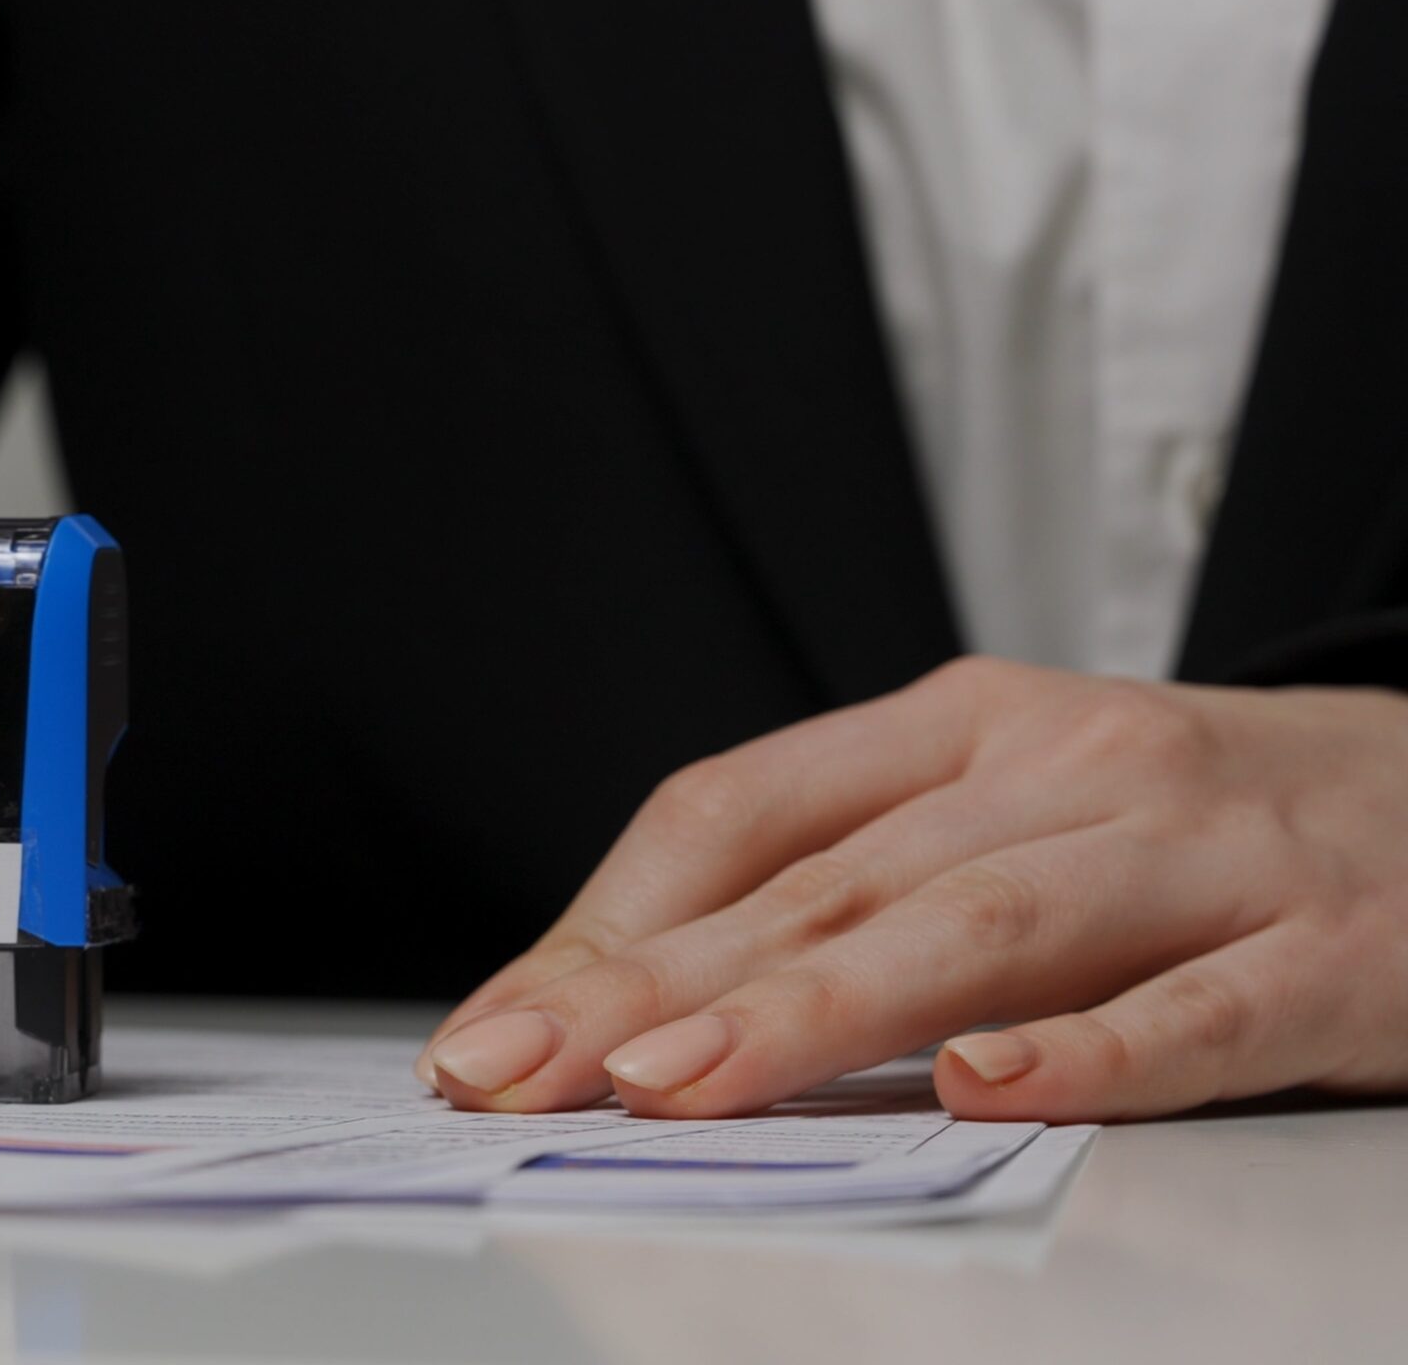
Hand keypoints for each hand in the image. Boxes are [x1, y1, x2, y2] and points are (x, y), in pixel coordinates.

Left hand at [417, 658, 1407, 1121]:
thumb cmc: (1200, 829)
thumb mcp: (1011, 811)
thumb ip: (851, 885)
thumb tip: (638, 1003)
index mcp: (962, 729)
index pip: (738, 812)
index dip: (602, 921)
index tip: (494, 1025)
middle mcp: (1064, 767)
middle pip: (823, 878)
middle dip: (648, 981)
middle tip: (517, 1068)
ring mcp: (1198, 852)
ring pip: (977, 927)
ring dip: (810, 1010)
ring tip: (673, 1079)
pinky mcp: (1331, 951)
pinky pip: (1197, 1009)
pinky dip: (1091, 1051)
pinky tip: (990, 1088)